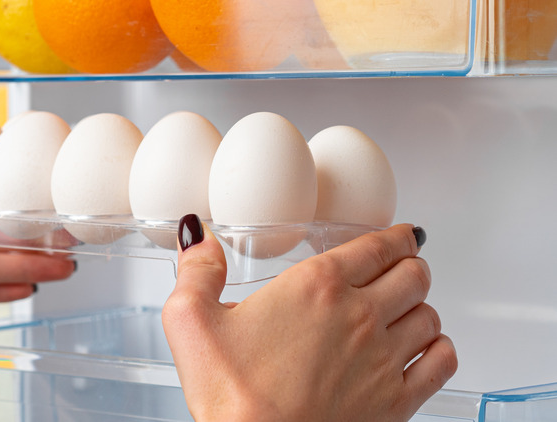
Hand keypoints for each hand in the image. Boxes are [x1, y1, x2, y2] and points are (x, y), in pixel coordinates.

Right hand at [163, 215, 456, 421]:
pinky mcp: (396, 400)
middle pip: (414, 274)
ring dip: (421, 304)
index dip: (395, 236)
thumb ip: (198, 270)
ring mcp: (383, 358)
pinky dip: (440, 347)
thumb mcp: (190, 320)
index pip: (378, 245)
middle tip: (401, 266)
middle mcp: (359, 315)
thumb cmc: (230, 392)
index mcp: (316, 286)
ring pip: (430, 313)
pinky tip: (425, 348)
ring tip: (407, 306)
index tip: (400, 235)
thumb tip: (199, 234)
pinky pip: (442, 360)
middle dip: (410, 264)